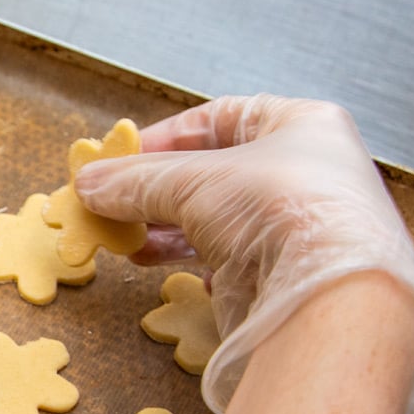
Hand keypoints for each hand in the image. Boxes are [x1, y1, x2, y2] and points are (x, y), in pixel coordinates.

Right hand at [73, 95, 413, 413]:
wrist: (325, 294)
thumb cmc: (278, 209)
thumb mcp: (192, 181)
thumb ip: (136, 181)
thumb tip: (88, 184)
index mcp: (302, 126)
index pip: (221, 118)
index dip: (166, 136)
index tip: (120, 157)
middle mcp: (307, 173)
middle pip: (215, 172)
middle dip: (157, 190)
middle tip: (111, 203)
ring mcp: (298, 226)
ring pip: (217, 219)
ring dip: (166, 228)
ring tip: (125, 239)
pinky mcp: (286, 274)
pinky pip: (231, 260)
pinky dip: (194, 263)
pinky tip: (164, 267)